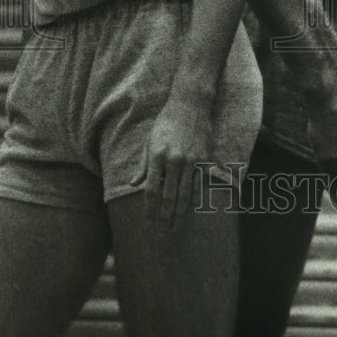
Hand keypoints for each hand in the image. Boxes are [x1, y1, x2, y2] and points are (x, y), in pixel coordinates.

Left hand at [129, 90, 213, 226]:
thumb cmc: (166, 121)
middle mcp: (173, 160)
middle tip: (162, 232)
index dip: (149, 209)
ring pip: (185, 194)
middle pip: (168, 196)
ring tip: (175, 226)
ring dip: (179, 213)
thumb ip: (142, 165)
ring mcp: (190, 160)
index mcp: (157, 155)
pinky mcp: (203, 158)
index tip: (147, 222)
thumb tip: (133, 184)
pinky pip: (198, 184)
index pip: (151, 190)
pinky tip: (189, 209)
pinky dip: (193, 199)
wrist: (190, 104)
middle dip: (164, 216)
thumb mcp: (149, 140)